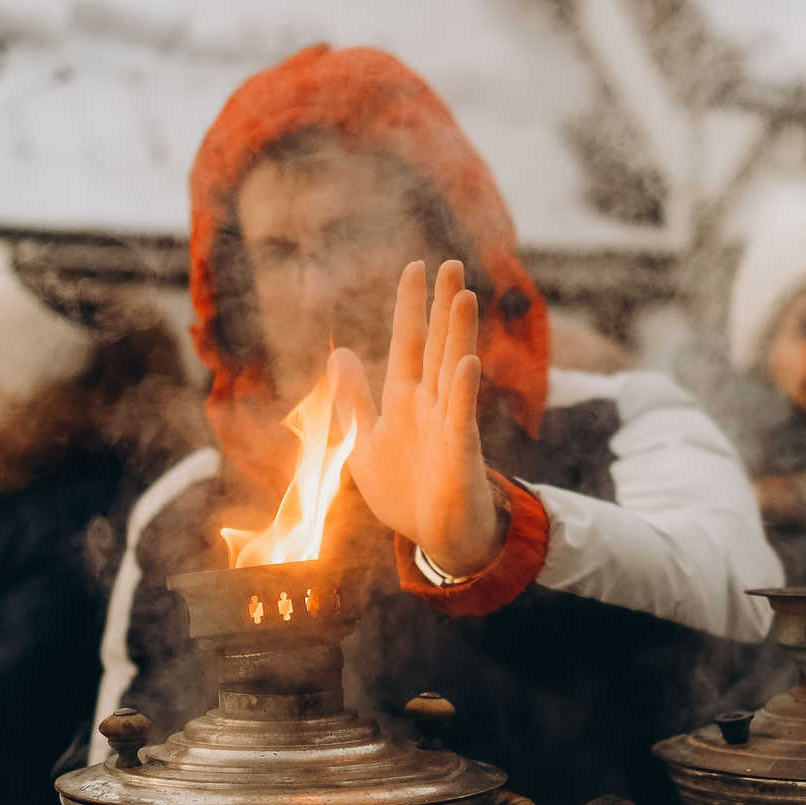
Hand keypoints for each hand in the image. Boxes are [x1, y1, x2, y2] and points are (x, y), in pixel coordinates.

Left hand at [330, 259, 504, 577]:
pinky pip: (460, 416)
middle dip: (443, 307)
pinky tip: (466, 361)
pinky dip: (463, 389)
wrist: (437, 539)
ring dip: (457, 334)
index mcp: (405, 400)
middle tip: (453, 265)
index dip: (411, 307)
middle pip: (437, 347)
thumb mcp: (364, 442)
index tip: (416, 267)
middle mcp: (430, 405)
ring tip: (464, 296)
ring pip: (452, 370)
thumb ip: (353, 400)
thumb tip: (338, 354)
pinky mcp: (459, 452)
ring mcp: (447, 425)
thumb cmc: (405, 492)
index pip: (408, 344)